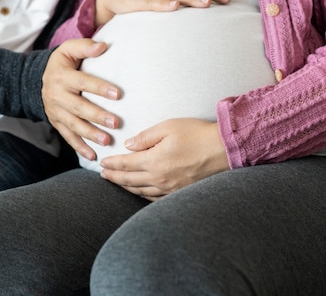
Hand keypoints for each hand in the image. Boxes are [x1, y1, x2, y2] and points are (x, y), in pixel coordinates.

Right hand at [42, 39, 120, 159]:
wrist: (36, 80)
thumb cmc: (62, 63)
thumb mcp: (68, 49)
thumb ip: (85, 47)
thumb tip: (103, 46)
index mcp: (61, 76)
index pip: (82, 82)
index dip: (99, 88)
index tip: (117, 94)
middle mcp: (56, 95)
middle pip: (78, 107)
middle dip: (96, 116)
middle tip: (115, 123)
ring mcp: (56, 112)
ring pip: (73, 125)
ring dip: (90, 134)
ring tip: (107, 141)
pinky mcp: (56, 123)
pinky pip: (68, 137)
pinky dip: (80, 147)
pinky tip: (93, 156)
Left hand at [99, 118, 228, 200]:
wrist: (224, 150)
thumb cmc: (197, 134)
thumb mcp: (169, 127)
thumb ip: (145, 137)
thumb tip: (129, 145)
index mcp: (154, 161)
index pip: (125, 164)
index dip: (111, 164)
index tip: (102, 163)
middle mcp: (159, 178)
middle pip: (129, 180)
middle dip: (113, 177)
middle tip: (103, 175)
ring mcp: (169, 188)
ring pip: (140, 191)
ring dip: (125, 187)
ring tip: (116, 183)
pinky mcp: (179, 193)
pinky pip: (155, 198)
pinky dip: (142, 195)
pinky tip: (139, 192)